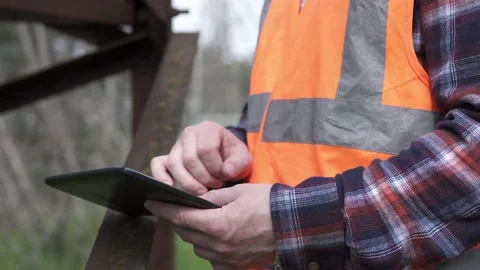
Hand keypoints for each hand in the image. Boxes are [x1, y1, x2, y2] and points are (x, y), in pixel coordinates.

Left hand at [145, 184, 275, 269]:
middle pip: (186, 234)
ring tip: (200, 221)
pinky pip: (212, 258)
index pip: (181, 218)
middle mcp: (218, 246)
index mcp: (217, 225)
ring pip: (197, 247)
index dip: (164, 210)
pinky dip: (208, 247)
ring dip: (193, 234)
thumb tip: (196, 200)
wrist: (295, 225)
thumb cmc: (268, 204)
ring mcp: (227, 259)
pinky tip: (215, 237)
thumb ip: (213, 197)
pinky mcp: (236, 265)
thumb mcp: (239, 192)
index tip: (151, 203)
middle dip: (178, 220)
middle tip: (177, 209)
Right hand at [150, 121, 251, 194]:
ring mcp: (177, 146)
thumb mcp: (243, 159)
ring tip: (202, 190)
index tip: (224, 177)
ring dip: (189, 182)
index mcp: (208, 129)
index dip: (215, 167)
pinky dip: (161, 176)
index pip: (206, 149)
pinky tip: (169, 186)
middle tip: (216, 185)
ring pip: (175, 164)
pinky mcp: (168, 158)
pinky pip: (158, 164)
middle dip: (203, 177)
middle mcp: (189, 134)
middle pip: (189, 159)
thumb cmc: (233, 158)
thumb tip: (226, 171)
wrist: (227, 159)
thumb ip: (239, 164)